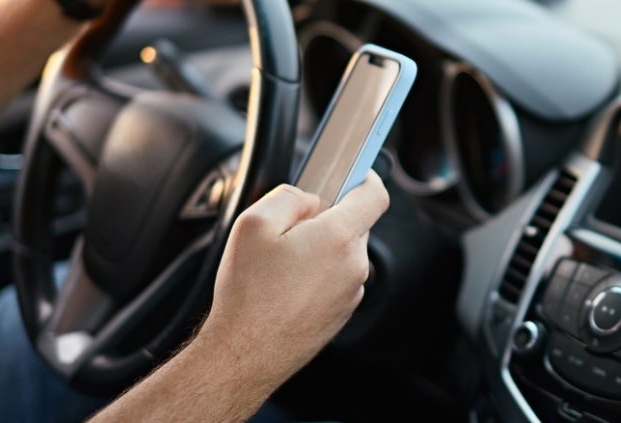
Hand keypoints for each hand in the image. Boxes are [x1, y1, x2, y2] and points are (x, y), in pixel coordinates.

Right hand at [198, 171, 389, 384]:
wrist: (245, 353)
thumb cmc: (248, 295)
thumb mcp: (253, 224)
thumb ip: (289, 197)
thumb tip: (309, 198)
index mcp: (338, 238)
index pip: (375, 196)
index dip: (365, 178)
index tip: (355, 173)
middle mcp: (353, 266)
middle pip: (354, 225)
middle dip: (326, 219)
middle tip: (288, 230)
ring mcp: (350, 292)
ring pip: (342, 254)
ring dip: (319, 250)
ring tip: (280, 267)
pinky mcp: (341, 313)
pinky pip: (335, 280)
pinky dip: (316, 276)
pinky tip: (284, 288)